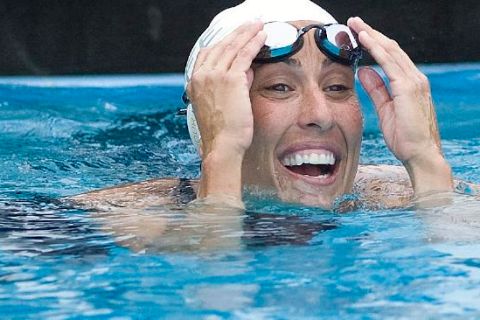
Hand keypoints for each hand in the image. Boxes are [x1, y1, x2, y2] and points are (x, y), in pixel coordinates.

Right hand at [187, 21, 266, 201]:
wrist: (222, 146)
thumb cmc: (222, 133)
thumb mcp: (220, 106)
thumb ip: (231, 86)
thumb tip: (245, 72)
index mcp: (194, 83)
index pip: (208, 54)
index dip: (223, 42)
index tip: (235, 36)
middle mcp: (201, 76)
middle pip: (221, 46)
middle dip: (238, 33)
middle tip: (251, 24)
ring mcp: (214, 76)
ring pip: (233, 47)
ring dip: (247, 33)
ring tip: (259, 25)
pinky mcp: (231, 79)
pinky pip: (245, 55)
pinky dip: (254, 43)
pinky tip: (262, 37)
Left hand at [348, 17, 451, 194]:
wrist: (419, 154)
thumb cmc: (404, 135)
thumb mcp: (385, 108)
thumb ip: (376, 88)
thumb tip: (363, 71)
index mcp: (409, 83)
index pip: (391, 57)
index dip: (375, 43)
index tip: (359, 33)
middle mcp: (414, 78)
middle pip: (391, 48)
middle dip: (372, 33)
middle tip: (354, 22)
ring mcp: (414, 81)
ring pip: (391, 51)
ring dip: (372, 36)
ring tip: (356, 25)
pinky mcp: (408, 88)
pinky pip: (390, 63)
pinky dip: (377, 49)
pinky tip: (365, 40)